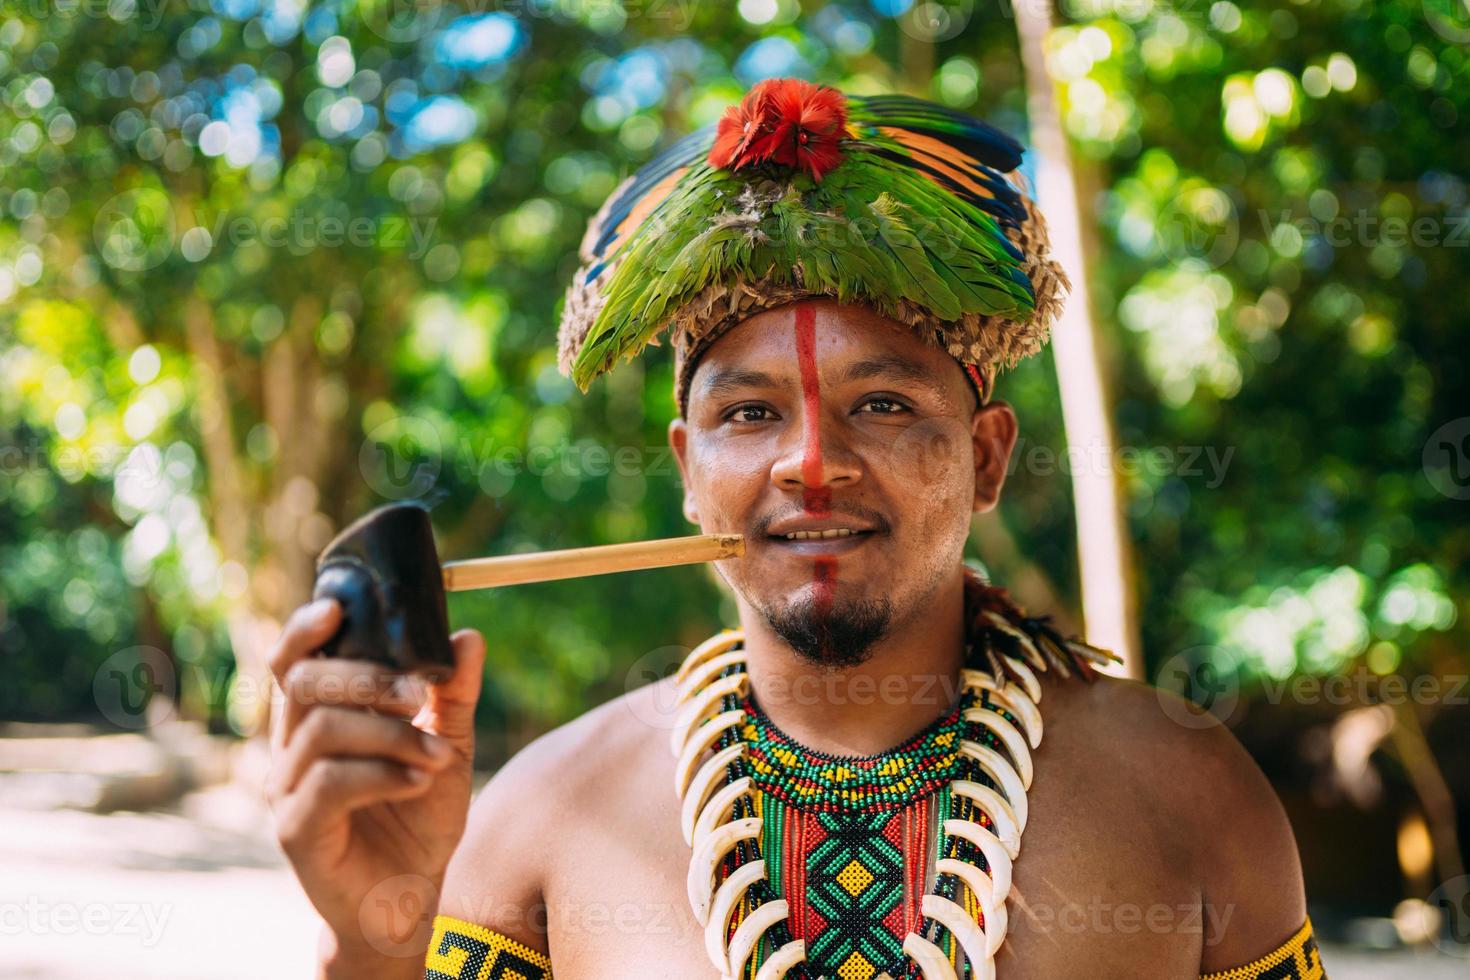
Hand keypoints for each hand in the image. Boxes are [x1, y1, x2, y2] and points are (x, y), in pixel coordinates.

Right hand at [265, 598, 484, 975]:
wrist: (409, 896)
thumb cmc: (419, 815)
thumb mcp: (446, 745)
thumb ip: (453, 694)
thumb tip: (470, 636)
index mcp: (318, 717)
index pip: (294, 660)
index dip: (307, 628)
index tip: (340, 607)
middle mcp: (292, 747)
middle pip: (305, 684)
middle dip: (366, 678)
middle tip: (419, 694)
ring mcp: (286, 789)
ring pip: (323, 731)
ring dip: (390, 734)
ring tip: (437, 755)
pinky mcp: (295, 830)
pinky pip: (330, 784)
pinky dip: (382, 774)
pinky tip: (418, 780)